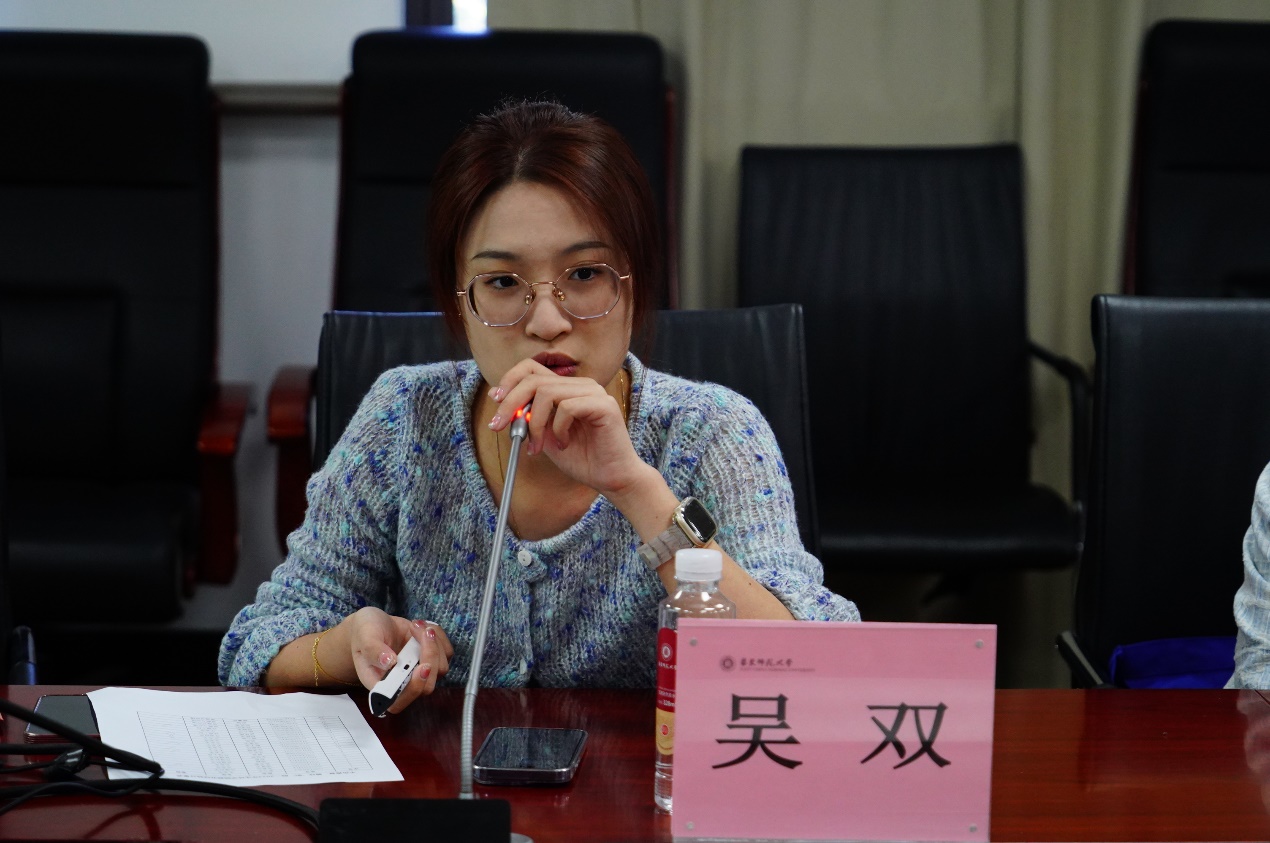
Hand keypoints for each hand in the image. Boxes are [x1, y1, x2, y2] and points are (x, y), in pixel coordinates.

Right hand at [345, 607, 452, 712]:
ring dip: (432, 642)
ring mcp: (418, 674)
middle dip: (429, 657)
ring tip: (414, 625)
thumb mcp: (364, 636)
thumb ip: (373, 650)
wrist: (375, 623)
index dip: (413, 689)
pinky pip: (446, 653)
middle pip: (427, 686)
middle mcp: (402, 685)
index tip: (422, 667)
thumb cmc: (365, 633)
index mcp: (380, 686)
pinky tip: (421, 627)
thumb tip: (389, 663)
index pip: (399, 703)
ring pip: (440, 668)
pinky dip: (438, 637)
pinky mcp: (431, 660)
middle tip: (418, 631)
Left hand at [488, 360, 645, 494]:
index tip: (496, 400)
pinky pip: (566, 407)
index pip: (532, 368)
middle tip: (499, 426)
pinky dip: (558, 429)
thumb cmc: (583, 458)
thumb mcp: (546, 436)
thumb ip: (529, 418)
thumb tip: (502, 401)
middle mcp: (581, 385)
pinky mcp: (603, 405)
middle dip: (511, 403)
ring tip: (539, 446)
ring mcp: (594, 392)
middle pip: (534, 379)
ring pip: (547, 392)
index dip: (510, 381)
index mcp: (567, 388)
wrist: (612, 478)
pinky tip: (564, 444)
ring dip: (534, 423)